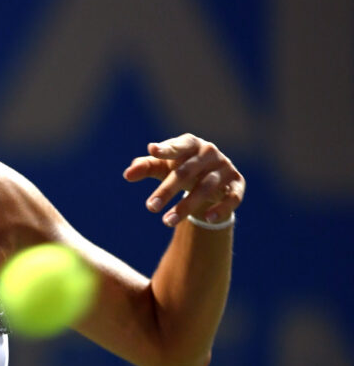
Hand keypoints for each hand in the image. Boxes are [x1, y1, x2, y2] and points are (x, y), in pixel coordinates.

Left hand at [123, 133, 244, 227]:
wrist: (212, 179)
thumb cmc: (180, 168)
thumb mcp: (163, 167)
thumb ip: (146, 167)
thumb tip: (127, 174)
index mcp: (190, 144)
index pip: (178, 145)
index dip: (167, 148)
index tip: (152, 150)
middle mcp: (209, 153)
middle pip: (186, 172)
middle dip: (167, 190)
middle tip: (150, 207)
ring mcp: (225, 168)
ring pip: (206, 188)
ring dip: (186, 206)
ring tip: (166, 221)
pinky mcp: (237, 184)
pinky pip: (232, 198)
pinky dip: (221, 208)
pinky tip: (207, 218)